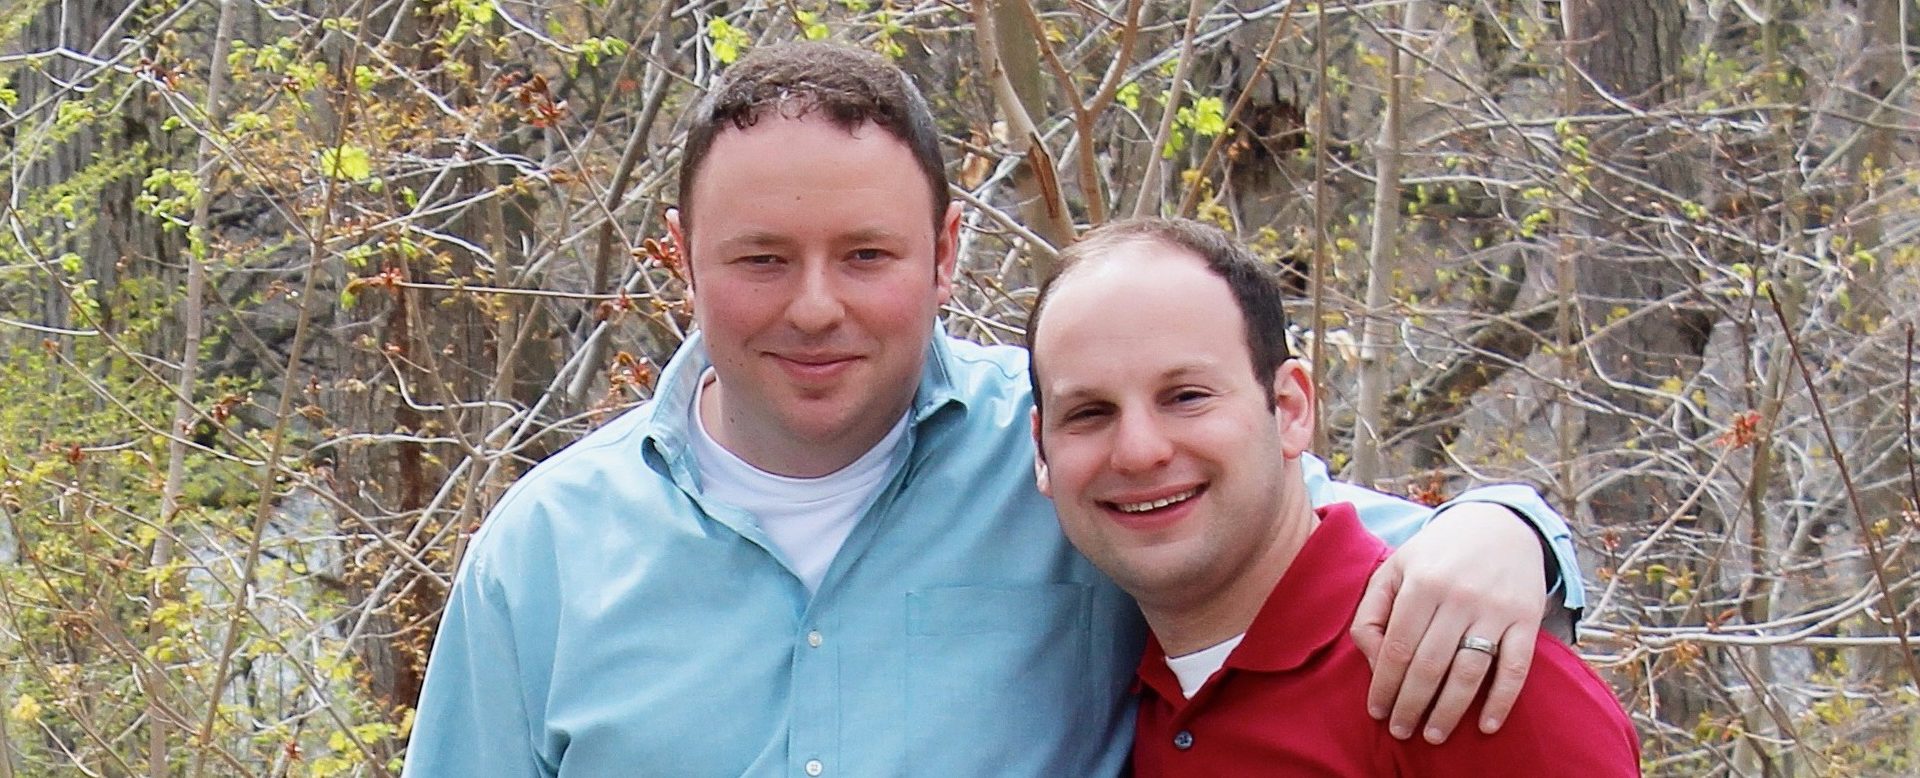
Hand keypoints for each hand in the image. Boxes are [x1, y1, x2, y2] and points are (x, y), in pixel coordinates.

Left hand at [1349, 502, 1547, 743]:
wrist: (1500, 525)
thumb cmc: (1436, 555)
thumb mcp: (1395, 569)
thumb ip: (1372, 612)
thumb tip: (1376, 664)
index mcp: (1421, 582)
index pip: (1397, 647)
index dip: (1385, 685)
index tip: (1377, 711)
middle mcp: (1458, 596)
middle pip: (1429, 665)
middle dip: (1411, 705)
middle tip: (1401, 730)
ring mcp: (1495, 609)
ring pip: (1469, 672)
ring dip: (1449, 711)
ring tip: (1433, 735)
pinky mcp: (1527, 618)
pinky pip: (1515, 667)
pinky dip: (1502, 701)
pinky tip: (1487, 725)